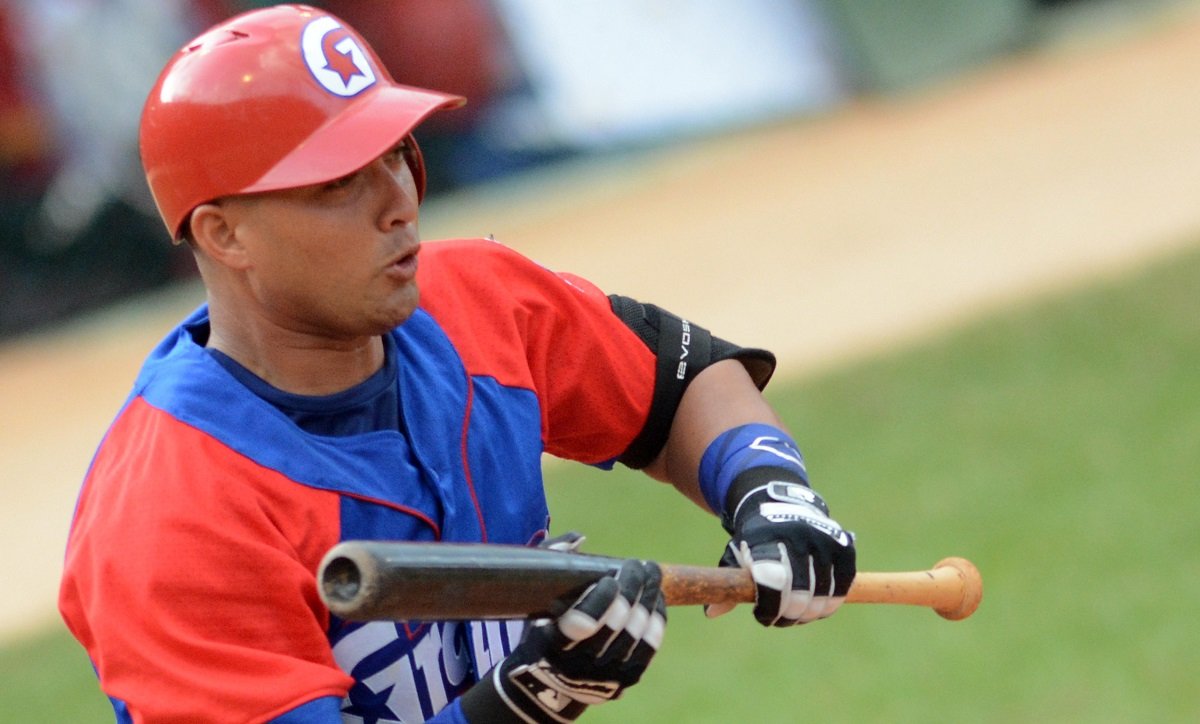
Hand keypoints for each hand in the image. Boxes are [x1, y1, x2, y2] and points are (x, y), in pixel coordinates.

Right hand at [460, 559, 665, 722]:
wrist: (548, 684)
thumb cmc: (540, 630)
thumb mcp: (533, 600)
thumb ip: (550, 562)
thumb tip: (579, 537)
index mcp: (552, 644)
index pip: (585, 622)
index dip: (603, 598)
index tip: (609, 577)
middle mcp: (579, 665)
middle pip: (619, 623)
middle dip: (633, 588)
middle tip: (637, 565)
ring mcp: (605, 676)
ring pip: (638, 632)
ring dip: (649, 598)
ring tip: (650, 574)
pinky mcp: (625, 679)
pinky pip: (650, 646)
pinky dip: (657, 618)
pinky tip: (656, 598)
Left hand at [707, 477, 855, 625]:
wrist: (783, 504)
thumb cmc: (754, 539)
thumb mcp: (735, 554)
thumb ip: (728, 584)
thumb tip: (711, 613)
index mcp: (767, 538)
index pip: (772, 581)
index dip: (769, 607)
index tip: (761, 615)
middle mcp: (798, 536)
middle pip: (800, 596)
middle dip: (788, 615)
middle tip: (779, 617)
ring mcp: (824, 540)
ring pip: (824, 597)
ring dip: (809, 613)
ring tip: (796, 612)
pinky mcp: (844, 546)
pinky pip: (841, 588)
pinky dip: (829, 602)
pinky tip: (814, 603)